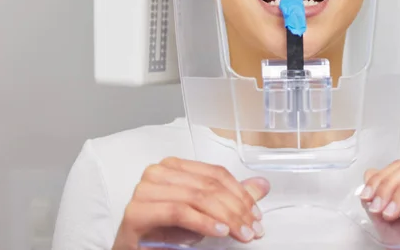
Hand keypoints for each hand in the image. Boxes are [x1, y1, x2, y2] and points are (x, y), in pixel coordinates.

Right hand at [112, 157, 269, 249]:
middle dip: (237, 209)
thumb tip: (262, 185)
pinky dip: (203, 222)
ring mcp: (145, 190)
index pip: (216, 174)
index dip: (241, 193)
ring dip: (225, 217)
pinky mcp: (137, 212)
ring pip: (197, 198)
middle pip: (209, 186)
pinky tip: (220, 231)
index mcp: (174, 166)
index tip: (256, 215)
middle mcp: (158, 172)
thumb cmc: (164, 232)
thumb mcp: (203, 213)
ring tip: (241, 233)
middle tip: (253, 229)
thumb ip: (230, 198)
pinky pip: (179, 212)